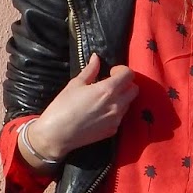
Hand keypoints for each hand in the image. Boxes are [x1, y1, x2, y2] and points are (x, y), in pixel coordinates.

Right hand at [23, 53, 137, 164]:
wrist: (57, 135)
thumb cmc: (63, 107)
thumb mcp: (75, 84)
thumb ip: (90, 70)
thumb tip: (96, 58)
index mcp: (108, 90)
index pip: (129, 75)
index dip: (122, 70)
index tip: (111, 72)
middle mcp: (117, 104)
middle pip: (134, 89)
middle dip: (126, 84)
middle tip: (111, 84)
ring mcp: (116, 119)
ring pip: (128, 103)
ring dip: (121, 97)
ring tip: (104, 98)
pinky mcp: (113, 131)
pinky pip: (120, 117)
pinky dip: (115, 111)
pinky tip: (100, 112)